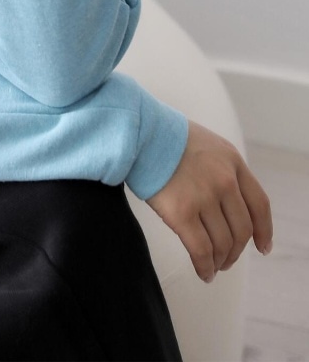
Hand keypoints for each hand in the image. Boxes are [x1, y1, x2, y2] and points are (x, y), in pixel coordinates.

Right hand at [146, 120, 273, 281]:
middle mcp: (224, 180)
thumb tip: (229, 204)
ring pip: (222, 243)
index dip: (264, 230)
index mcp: (232, 161)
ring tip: (213, 267)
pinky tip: (203, 273)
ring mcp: (204, 197)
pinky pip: (201, 250)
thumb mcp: (207, 144)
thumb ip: (223, 169)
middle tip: (227, 260)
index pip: (259, 204)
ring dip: (220, 261)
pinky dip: (205, 267)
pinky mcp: (181, 213)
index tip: (262, 247)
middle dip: (236, 251)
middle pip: (241, 229)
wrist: (138, 131)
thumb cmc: (166, 136)